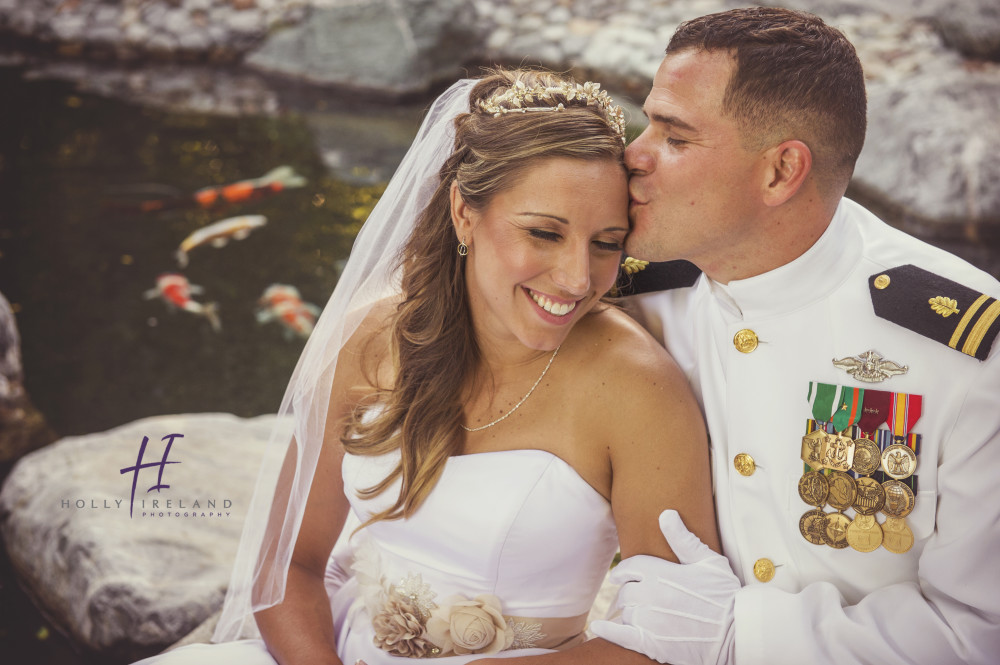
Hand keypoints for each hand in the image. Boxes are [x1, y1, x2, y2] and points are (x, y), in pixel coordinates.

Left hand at [590, 510, 739, 664]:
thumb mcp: (708, 561)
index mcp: (661, 573)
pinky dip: (607, 631)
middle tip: (638, 597)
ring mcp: (651, 620)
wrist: (737, 631)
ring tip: (640, 613)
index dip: (624, 571)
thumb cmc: (725, 593)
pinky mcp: (652, 643)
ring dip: (630, 612)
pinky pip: (621, 636)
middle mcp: (651, 595)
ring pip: (626, 613)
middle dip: (630, 593)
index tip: (621, 575)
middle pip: (626, 592)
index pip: (629, 567)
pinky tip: (598, 627)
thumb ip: (683, 539)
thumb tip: (665, 513)